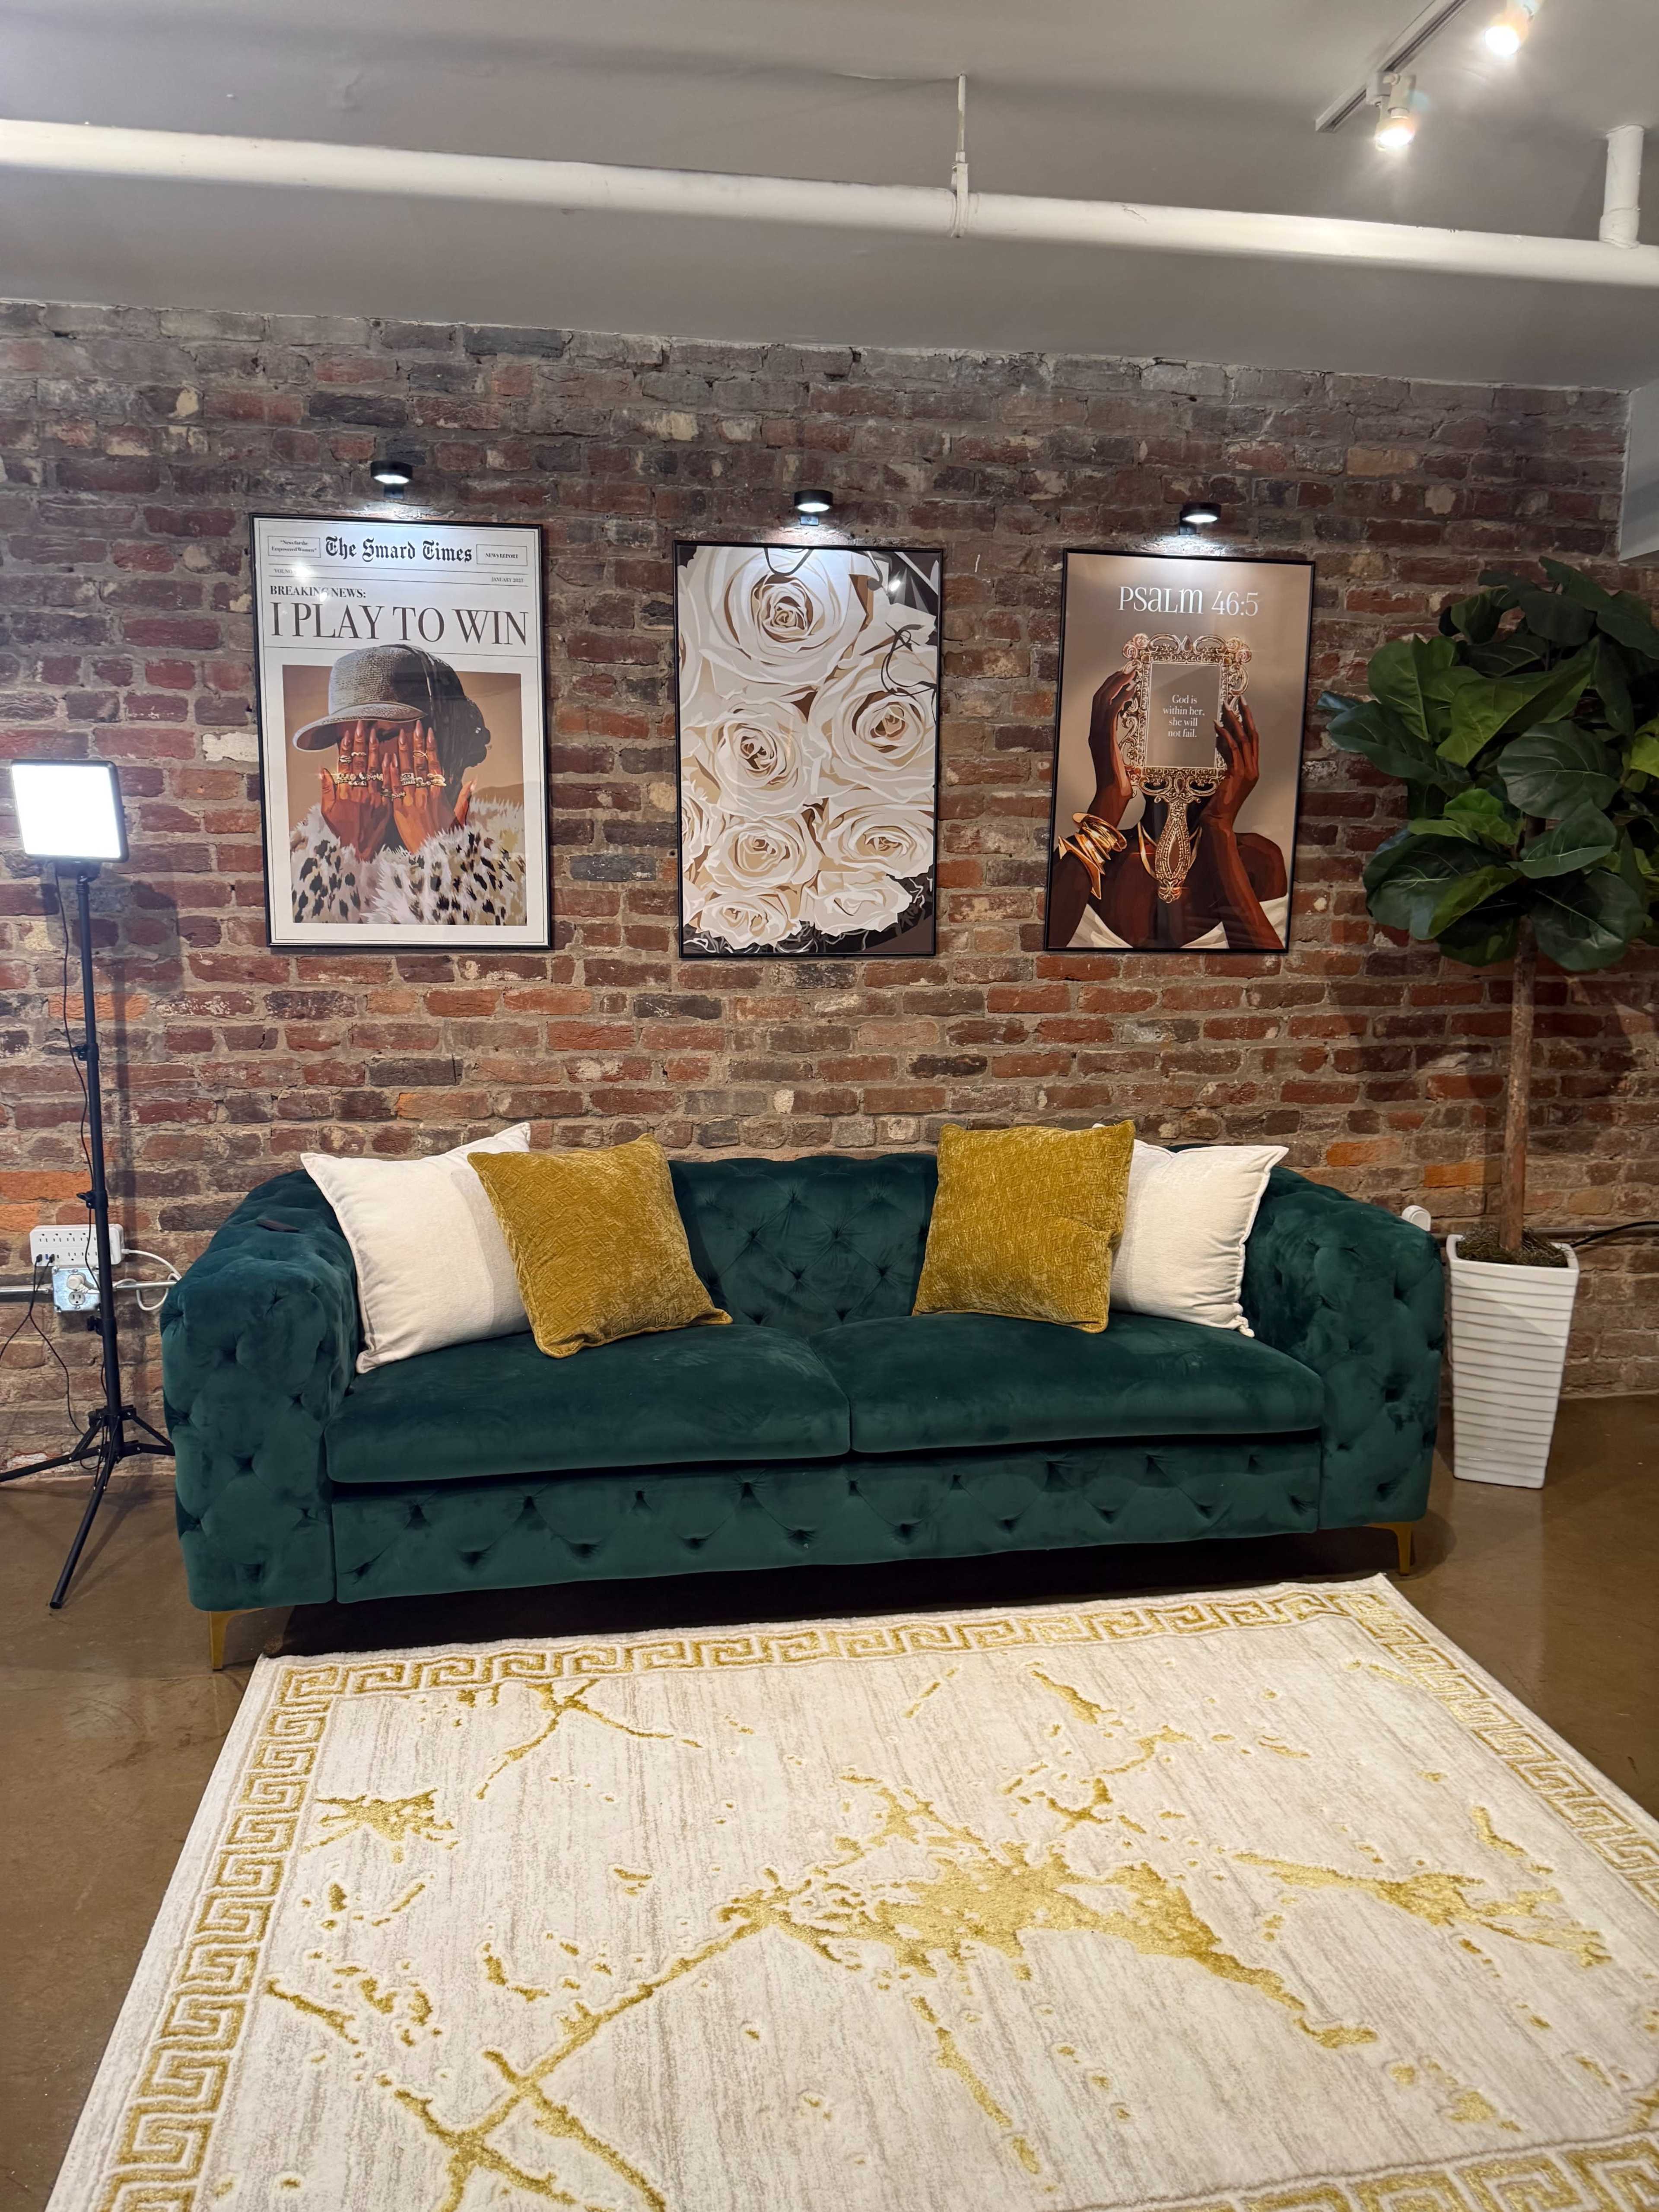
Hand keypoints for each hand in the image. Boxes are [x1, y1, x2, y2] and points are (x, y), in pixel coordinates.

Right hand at [318, 718, 390, 859]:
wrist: (356, 854)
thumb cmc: (340, 833)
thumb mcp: (327, 812)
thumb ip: (326, 790)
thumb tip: (323, 770)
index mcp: (344, 794)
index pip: (346, 765)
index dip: (347, 748)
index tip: (348, 734)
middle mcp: (359, 794)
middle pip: (361, 764)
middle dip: (362, 743)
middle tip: (364, 725)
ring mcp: (374, 800)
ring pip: (376, 771)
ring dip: (376, 751)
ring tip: (377, 734)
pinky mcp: (386, 807)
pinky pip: (389, 786)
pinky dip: (390, 771)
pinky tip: (392, 756)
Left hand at [385, 720, 470, 850]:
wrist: (432, 856)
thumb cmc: (445, 839)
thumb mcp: (459, 817)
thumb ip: (465, 797)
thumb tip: (474, 781)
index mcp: (438, 794)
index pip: (434, 765)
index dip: (431, 747)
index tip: (428, 732)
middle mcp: (425, 794)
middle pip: (420, 764)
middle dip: (416, 743)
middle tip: (412, 725)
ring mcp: (411, 801)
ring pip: (406, 772)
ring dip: (402, 752)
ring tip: (398, 735)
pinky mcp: (399, 810)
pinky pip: (394, 789)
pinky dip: (390, 774)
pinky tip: (386, 759)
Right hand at [1085, 670, 1133, 823]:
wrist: (1110, 795)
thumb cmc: (1117, 784)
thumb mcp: (1123, 763)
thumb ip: (1125, 755)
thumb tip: (1136, 758)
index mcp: (1097, 735)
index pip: (1099, 704)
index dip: (1109, 688)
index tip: (1122, 677)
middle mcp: (1094, 731)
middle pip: (1099, 696)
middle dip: (1113, 680)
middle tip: (1127, 668)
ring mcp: (1097, 734)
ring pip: (1103, 700)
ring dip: (1117, 683)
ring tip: (1130, 673)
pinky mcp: (1105, 738)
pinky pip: (1111, 711)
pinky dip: (1121, 698)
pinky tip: (1132, 690)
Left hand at [1206, 701, 1260, 832]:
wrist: (1219, 819)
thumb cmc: (1219, 803)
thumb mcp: (1225, 780)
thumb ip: (1227, 764)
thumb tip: (1220, 745)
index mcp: (1252, 770)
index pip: (1253, 741)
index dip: (1249, 724)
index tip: (1243, 708)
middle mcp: (1253, 769)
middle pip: (1253, 736)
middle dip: (1247, 716)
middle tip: (1240, 699)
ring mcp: (1248, 771)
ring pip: (1244, 740)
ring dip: (1235, 722)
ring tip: (1227, 707)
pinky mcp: (1238, 774)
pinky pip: (1233, 750)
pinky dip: (1226, 736)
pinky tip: (1218, 726)